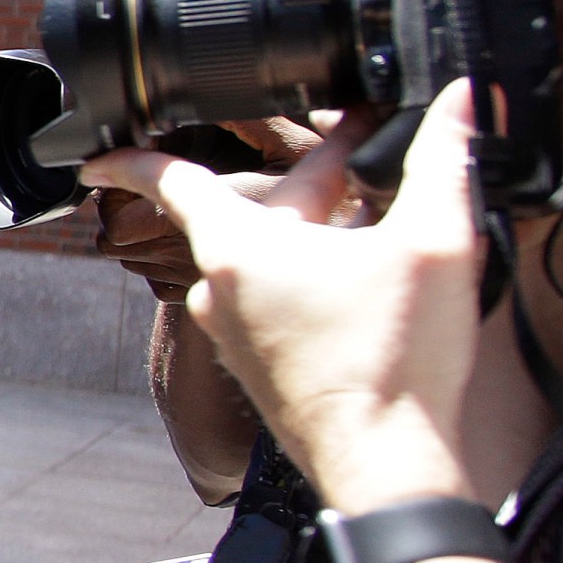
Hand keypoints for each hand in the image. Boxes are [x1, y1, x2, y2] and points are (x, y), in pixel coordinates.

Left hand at [80, 83, 485, 514]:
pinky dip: (315, 276)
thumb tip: (461, 98)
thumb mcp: (436, 240)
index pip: (171, 181)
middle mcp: (220, 291)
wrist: (384, 464)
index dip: (134, 156)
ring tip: (382, 216)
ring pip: (270, 256)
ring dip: (319, 231)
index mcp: (240, 249)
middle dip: (313, 177)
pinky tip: (369, 279)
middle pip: (255, 209)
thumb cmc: (393, 365)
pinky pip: (276, 299)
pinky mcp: (257, 365)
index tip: (101, 150)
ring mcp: (235, 333)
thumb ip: (446, 157)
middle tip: (367, 144)